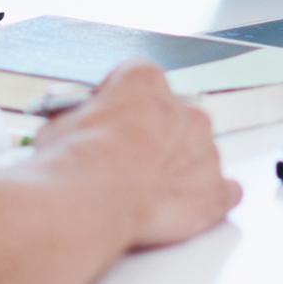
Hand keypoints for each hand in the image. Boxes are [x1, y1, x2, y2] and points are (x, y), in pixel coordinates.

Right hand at [33, 62, 240, 248]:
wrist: (90, 203)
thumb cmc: (73, 162)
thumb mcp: (58, 125)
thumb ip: (80, 120)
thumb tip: (71, 131)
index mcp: (145, 82)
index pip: (138, 79)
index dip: (119, 101)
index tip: (108, 119)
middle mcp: (183, 109)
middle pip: (174, 117)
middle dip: (155, 136)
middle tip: (128, 160)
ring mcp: (205, 150)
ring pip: (199, 152)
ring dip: (179, 167)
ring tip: (148, 191)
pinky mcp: (215, 191)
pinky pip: (224, 190)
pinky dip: (209, 197)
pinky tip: (189, 205)